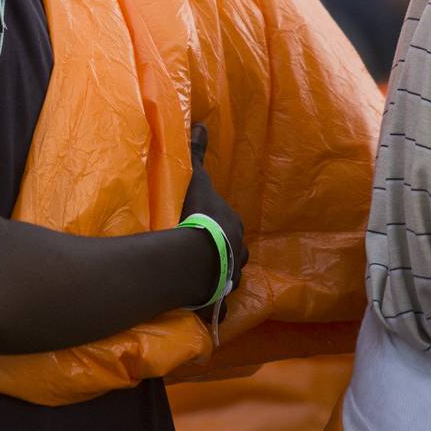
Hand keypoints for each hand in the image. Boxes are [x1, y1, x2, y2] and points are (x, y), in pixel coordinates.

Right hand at [180, 123, 248, 310]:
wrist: (192, 257)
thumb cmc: (196, 215)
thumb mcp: (196, 180)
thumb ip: (197, 153)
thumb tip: (202, 124)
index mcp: (234, 225)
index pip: (228, 223)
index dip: (216, 222)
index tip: (202, 223)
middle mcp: (238, 252)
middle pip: (231, 250)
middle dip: (219, 250)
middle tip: (200, 249)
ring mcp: (230, 278)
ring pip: (226, 277)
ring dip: (215, 276)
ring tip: (197, 276)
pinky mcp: (217, 299)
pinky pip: (216, 306)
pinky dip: (210, 306)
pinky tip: (200, 306)